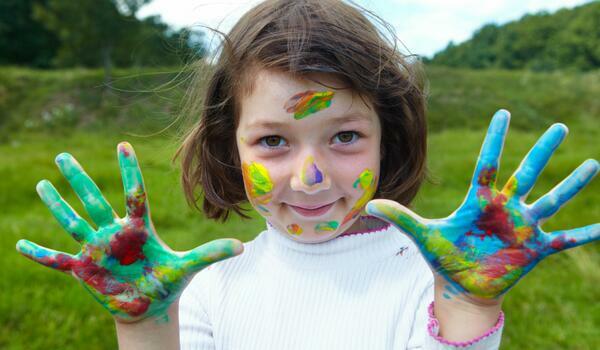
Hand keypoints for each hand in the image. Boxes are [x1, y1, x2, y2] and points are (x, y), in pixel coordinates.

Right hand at [16, 142, 243, 321]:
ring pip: (72, 221)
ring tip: (43, 183)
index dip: (129, 170)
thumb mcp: (188, 266)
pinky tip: (17, 246)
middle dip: (78, 178)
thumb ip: (212, 253)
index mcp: (139, 228)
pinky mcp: (83, 270)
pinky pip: (56, 260)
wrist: (149, 305)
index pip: (133, 193)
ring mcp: (96, 250)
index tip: (123, 143)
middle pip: (93, 200)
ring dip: (57, 205)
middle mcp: (114, 234)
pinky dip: (38, 254)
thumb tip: (243, 245)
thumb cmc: (167, 282)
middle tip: (63, 155)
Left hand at [366, 109, 598, 298]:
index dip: (495, 139)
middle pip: (527, 173)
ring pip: (552, 200)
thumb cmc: (445, 257)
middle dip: (543, 151)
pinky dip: (586, 234)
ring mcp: (524, 227)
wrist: (462, 284)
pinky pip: (566, 240)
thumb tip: (372, 202)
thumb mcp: (425, 236)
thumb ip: (401, 217)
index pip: (488, 164)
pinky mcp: (536, 249)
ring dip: (572, 184)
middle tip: (559, 125)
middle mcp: (506, 209)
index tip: (503, 112)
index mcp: (480, 201)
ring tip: (593, 163)